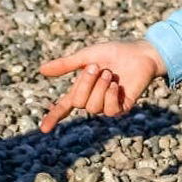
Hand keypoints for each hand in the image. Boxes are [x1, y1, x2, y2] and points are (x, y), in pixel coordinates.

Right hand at [38, 40, 165, 131]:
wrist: (140, 53)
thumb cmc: (114, 52)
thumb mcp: (87, 56)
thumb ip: (65, 65)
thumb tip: (41, 70)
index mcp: (83, 88)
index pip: (65, 106)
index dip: (54, 117)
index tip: (43, 129)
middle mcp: (93, 99)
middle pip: (79, 103)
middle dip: (86, 84)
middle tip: (97, 68)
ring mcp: (108, 105)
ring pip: (93, 108)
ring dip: (100, 87)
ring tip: (110, 74)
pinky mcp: (122, 108)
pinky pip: (109, 111)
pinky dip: (110, 96)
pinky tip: (116, 85)